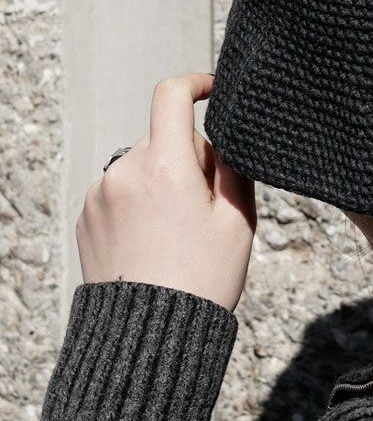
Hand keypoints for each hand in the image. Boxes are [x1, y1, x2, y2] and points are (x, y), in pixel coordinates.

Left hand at [76, 73, 256, 311]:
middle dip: (188, 155)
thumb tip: (222, 138)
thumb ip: (233, 166)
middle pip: (163, 137)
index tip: (211, 91)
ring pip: (140, 166)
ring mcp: (99, 195)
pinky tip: (154, 243)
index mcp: (165, 166)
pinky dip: (139, 203)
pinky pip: (119, 192)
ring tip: (179, 233)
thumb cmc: (204, 279)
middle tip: (209, 203)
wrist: (150, 337)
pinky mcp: (86, 218)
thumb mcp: (238, 219)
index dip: (195, 84)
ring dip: (161, 180)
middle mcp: (124, 172)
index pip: (171, 96)